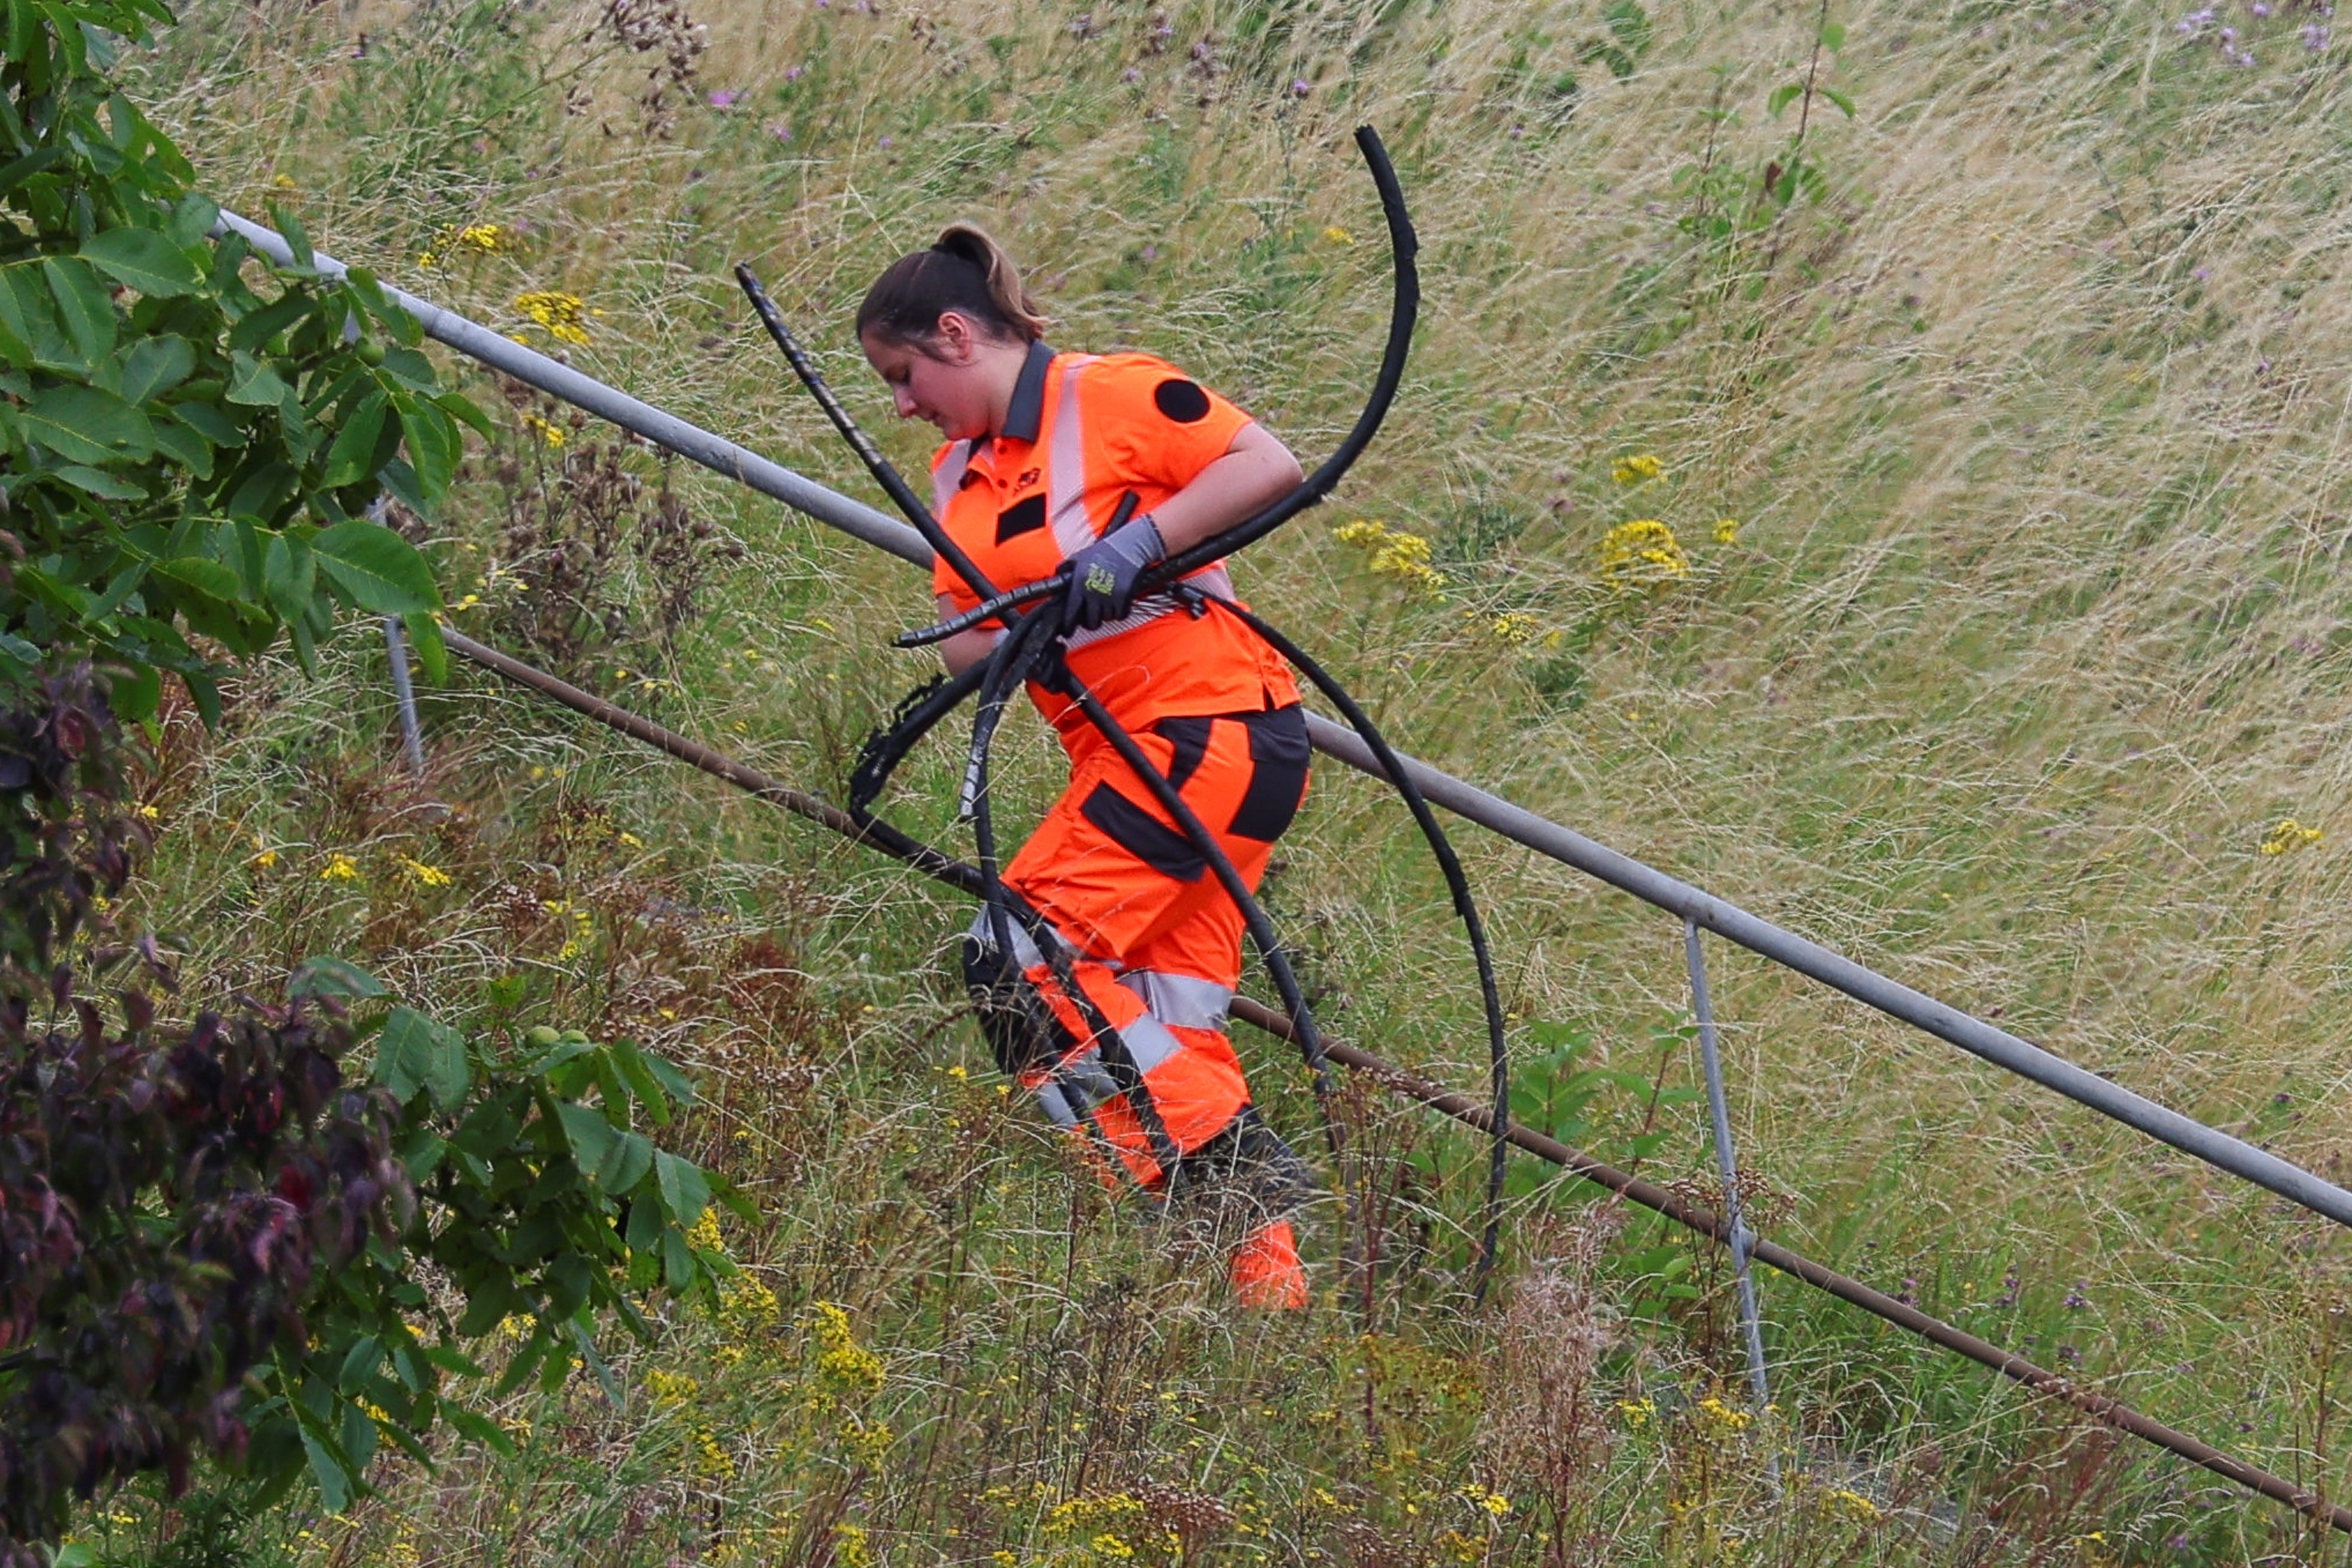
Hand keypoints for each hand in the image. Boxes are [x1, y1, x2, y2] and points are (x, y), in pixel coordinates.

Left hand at [1060, 515, 1164, 630]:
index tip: (1069, 632)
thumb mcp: (1079, 556)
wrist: (1128, 546)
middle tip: (1095, 617)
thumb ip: (1066, 567)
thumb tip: (1056, 575)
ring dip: (1108, 614)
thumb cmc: (1104, 551)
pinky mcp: (1124, 596)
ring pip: (1107, 618)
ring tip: (1109, 603)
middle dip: (1092, 622)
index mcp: (1079, 583)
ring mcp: (1109, 595)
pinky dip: (1121, 612)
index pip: (1071, 612)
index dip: (1069, 626)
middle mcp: (1092, 591)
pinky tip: (1120, 603)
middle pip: (1091, 622)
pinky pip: (1121, 615)